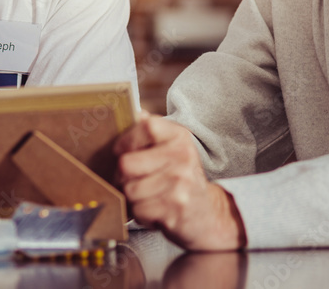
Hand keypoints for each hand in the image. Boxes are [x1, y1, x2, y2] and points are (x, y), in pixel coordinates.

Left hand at [114, 112, 245, 249]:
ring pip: (129, 190)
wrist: (207, 213)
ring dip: (132, 198)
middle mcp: (183, 157)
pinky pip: (138, 211)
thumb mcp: (173, 149)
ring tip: (148, 196)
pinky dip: (141, 214)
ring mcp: (180, 183)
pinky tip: (155, 210)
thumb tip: (137, 113)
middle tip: (133, 180)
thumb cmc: (181, 177)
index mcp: (180, 137)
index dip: (126, 140)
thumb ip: (153, 131)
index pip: (146, 127)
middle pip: (127, 163)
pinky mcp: (175, 209)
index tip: (121, 150)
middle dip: (123, 176)